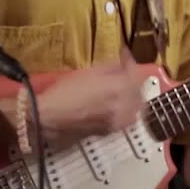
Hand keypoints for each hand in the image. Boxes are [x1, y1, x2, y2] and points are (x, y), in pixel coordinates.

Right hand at [31, 46, 145, 149]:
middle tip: (125, 75)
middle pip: (139, 93)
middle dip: (134, 83)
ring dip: (132, 99)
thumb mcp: (88, 72)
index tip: (125, 57)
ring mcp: (118, 121)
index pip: (135, 73)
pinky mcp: (110, 132)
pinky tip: (114, 107)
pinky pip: (125, 120)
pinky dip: (125, 112)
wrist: (50, 117)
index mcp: (118, 87)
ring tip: (122, 92)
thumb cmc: (64, 92)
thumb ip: (110, 67)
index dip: (130, 63)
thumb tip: (123, 62)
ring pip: (135, 109)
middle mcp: (123, 105)